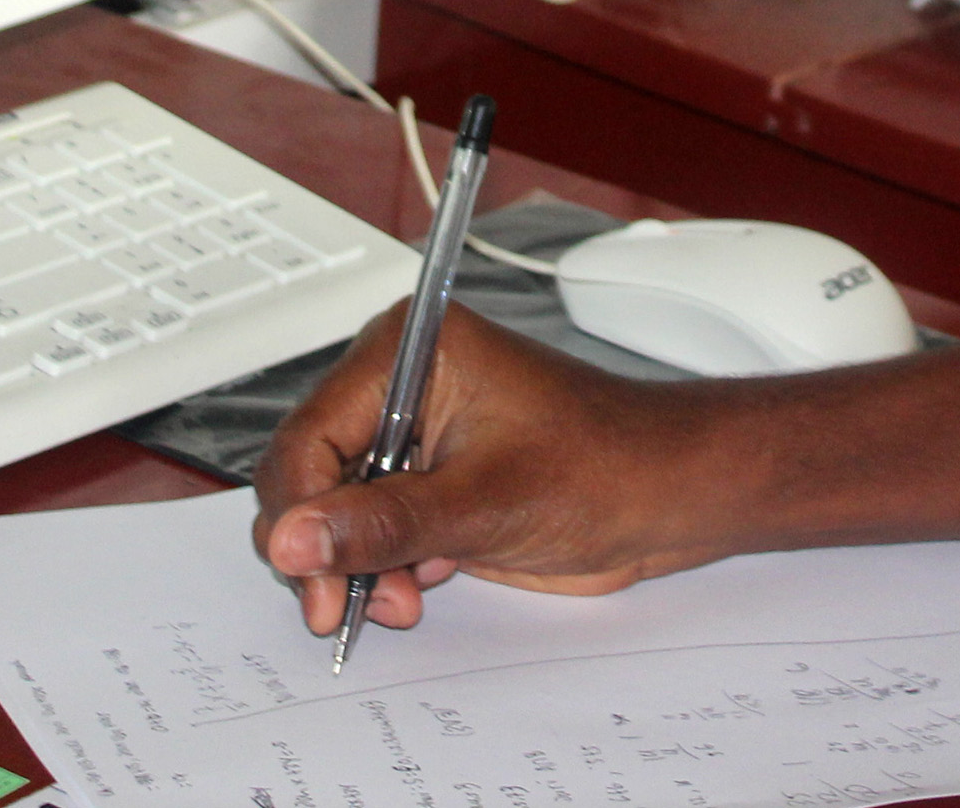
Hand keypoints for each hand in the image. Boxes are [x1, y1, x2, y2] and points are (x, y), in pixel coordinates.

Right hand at [251, 302, 732, 636]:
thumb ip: (382, 524)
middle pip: (311, 473)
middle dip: (327, 546)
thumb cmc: (603, 467)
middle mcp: (399, 383)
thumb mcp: (483, 504)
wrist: (665, 494)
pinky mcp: (426, 477)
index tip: (306, 576)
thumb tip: (294, 541)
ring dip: (356, 564)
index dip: (299, 513)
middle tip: (344, 607)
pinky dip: (381, 565)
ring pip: (334, 508)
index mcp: (407, 352)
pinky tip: (420, 581)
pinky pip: (369, 525)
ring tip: (399, 598)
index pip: (308, 435)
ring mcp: (412, 432)